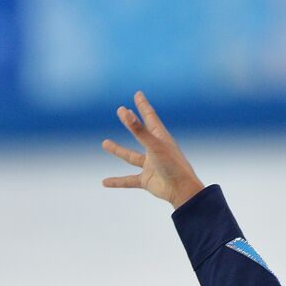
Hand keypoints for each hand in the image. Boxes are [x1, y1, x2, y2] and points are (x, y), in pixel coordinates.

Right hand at [100, 91, 204, 209]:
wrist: (182, 191)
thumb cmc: (172, 165)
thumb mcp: (154, 145)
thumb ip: (139, 130)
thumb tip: (125, 112)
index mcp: (161, 138)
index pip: (150, 117)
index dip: (143, 105)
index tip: (138, 94)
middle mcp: (155, 149)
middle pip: (141, 132)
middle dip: (132, 121)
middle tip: (122, 110)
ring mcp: (150, 165)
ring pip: (131, 156)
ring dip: (118, 150)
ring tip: (104, 142)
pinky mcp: (146, 179)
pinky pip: (128, 180)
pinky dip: (117, 181)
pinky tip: (105, 182)